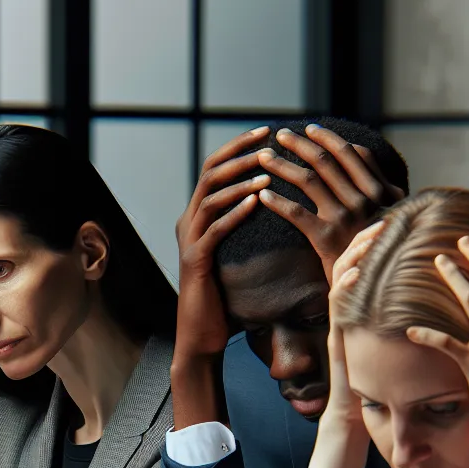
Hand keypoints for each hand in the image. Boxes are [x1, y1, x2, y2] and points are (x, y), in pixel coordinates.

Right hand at [170, 126, 271, 427]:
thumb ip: (248, 229)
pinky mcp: (194, 262)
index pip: (216, 169)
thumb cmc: (225, 299)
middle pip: (210, 173)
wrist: (201, 336)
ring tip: (267, 170)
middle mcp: (188, 222)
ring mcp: (189, 241)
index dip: (240, 147)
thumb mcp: (237, 256)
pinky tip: (256, 202)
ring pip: (210, 197)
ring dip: (240, 180)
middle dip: (240, 153)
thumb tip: (279, 204)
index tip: (268, 131)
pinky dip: (234, 212)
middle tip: (268, 140)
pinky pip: (214, 230)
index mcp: (199, 217)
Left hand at [257, 123, 404, 281]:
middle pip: (328, 161)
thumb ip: (374, 185)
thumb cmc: (376, 250)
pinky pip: (296, 212)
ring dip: (283, 164)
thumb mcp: (387, 213)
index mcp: (381, 190)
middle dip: (301, 144)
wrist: (372, 287)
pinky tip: (261, 194)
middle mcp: (365, 199)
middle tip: (280, 135)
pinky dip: (277, 201)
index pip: (353, 153)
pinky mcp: (325, 238)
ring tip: (264, 157)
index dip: (329, 139)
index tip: (309, 130)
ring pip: (309, 180)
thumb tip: (356, 152)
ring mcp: (345, 217)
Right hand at [295, 221, 384, 467]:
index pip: (364, 269)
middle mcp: (346, 317)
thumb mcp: (384, 352)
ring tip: (372, 237)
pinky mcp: (335, 341)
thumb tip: (418, 302)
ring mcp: (338, 327)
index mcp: (359, 314)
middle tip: (385, 219)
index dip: (377, 244)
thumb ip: (390, 328)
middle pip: (350, 265)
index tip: (396, 224)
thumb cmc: (369, 391)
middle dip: (366, 240)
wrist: (347, 424)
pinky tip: (353, 272)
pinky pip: (336, 307)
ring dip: (355, 256)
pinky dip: (343, 287)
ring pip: (341, 281)